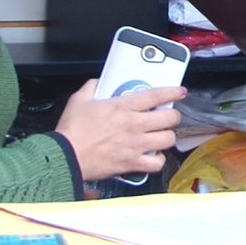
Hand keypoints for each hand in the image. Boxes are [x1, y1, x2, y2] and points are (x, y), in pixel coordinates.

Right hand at [54, 79, 186, 181]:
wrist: (65, 157)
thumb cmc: (71, 130)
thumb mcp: (79, 99)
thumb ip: (92, 87)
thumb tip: (99, 82)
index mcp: (123, 107)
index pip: (157, 95)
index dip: (173, 92)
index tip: (180, 92)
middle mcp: (134, 125)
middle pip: (170, 118)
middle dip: (173, 116)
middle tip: (168, 116)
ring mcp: (136, 145)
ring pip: (168, 139)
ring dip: (167, 137)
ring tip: (161, 135)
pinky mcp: (132, 164)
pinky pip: (157, 163)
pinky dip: (158, 160)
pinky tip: (153, 155)